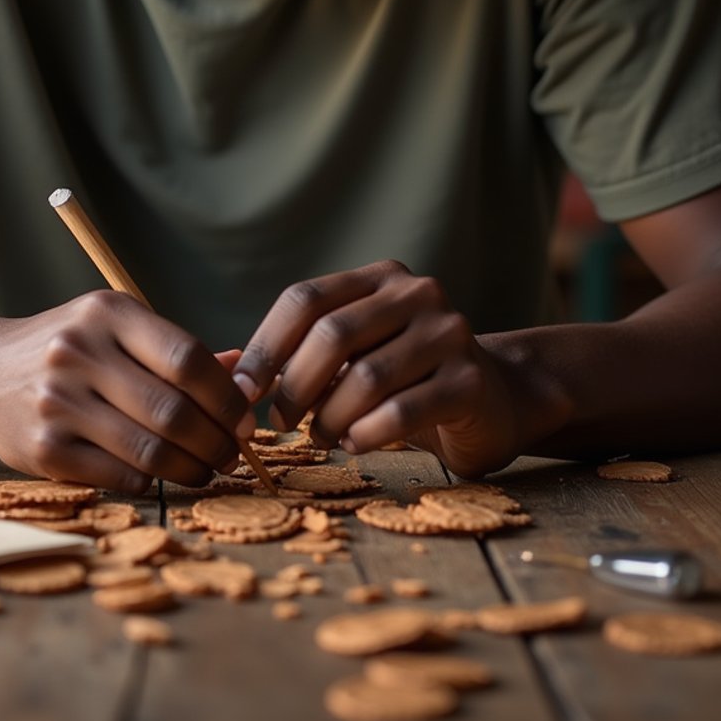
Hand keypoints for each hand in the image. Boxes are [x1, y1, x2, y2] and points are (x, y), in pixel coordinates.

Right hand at [0, 291, 254, 491]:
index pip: (186, 359)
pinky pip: (120, 476)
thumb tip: (246, 375)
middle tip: (233, 452)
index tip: (245, 417)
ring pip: (150, 451)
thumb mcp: (116, 328)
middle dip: (216, 440)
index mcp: (107, 313)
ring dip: (192, 468)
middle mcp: (79, 353)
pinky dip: (151, 481)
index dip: (226, 396)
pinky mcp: (44, 451)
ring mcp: (58, 404)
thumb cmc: (68, 347)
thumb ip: (176, 351)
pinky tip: (161, 474)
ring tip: (206, 468)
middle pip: (172, 411)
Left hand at [231, 261, 524, 477]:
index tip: (241, 390)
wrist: (491, 400)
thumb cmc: (403, 379)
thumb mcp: (353, 355)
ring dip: (330, 417)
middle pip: (333, 334)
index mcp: (381, 277)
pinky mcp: (471, 380)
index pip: (307, 299)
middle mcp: (418, 293)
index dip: (265, 345)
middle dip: (295, 385)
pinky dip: (367, 434)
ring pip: (366, 377)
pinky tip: (356, 444)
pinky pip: (402, 411)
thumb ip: (301, 357)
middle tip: (280, 421)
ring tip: (322, 436)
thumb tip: (228, 375)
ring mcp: (450, 333)